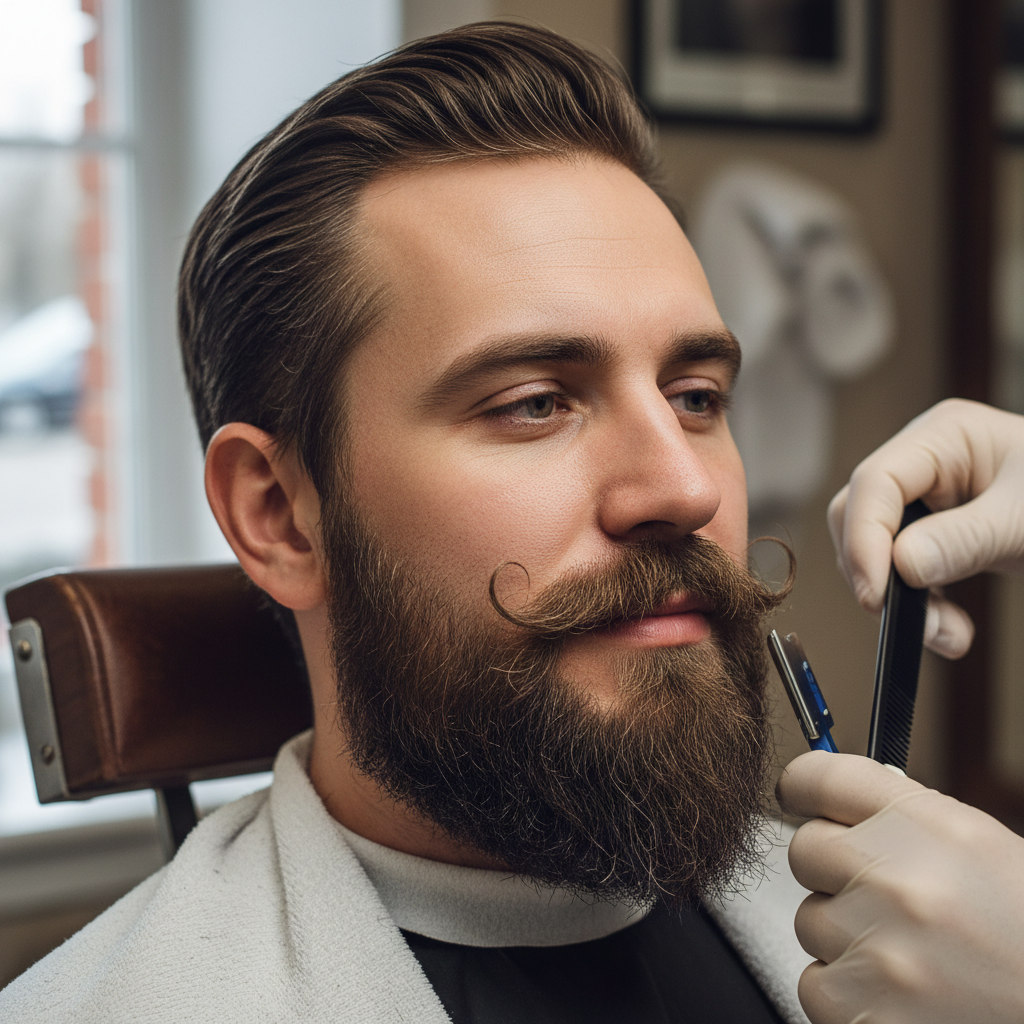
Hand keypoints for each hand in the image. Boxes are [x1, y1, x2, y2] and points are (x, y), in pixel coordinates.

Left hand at [778, 751, 1023, 1023]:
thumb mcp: (979, 848)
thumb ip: (901, 822)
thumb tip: (832, 810)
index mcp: (931, 825)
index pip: (820, 777)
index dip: (802, 787)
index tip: (800, 798)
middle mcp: (898, 880)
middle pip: (804, 850)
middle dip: (833, 871)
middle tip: (881, 895)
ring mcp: (881, 951)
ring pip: (810, 922)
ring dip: (844, 937)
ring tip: (908, 952)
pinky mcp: (868, 1014)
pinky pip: (816, 986)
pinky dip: (848, 995)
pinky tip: (900, 994)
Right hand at [828, 398, 1023, 657]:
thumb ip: (965, 539)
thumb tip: (900, 566)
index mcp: (945, 435)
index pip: (876, 483)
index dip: (864, 538)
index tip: (876, 592)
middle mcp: (928, 464)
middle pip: (860, 516)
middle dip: (877, 573)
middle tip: (903, 620)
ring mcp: (932, 500)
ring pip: (877, 551)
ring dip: (903, 602)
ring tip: (946, 635)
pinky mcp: (941, 536)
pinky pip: (905, 573)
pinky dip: (922, 608)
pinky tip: (951, 631)